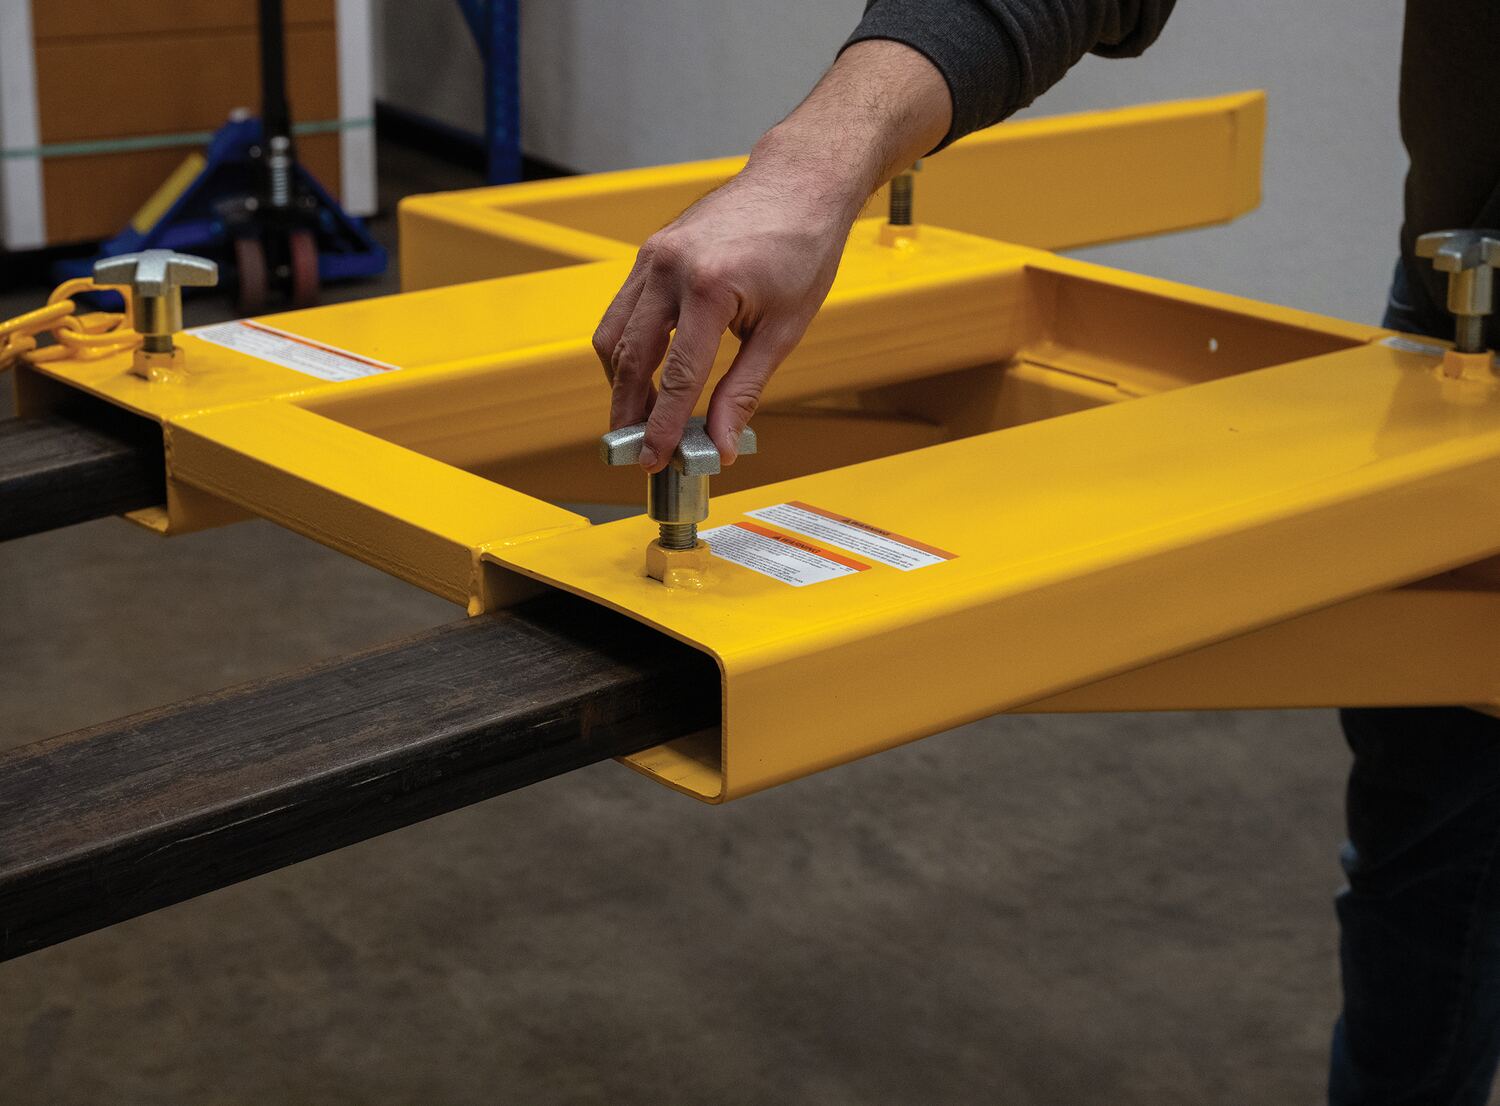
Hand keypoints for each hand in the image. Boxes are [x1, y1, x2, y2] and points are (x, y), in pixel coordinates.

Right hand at [593, 149, 857, 471]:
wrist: (799, 182)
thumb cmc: (802, 247)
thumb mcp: (784, 329)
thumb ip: (744, 390)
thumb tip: (720, 442)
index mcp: (710, 287)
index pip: (676, 377)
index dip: (662, 426)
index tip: (654, 460)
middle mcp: (670, 268)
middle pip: (629, 359)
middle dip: (628, 412)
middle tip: (636, 449)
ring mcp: (654, 256)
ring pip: (613, 335)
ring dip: (619, 382)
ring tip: (638, 417)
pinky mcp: (650, 251)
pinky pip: (622, 310)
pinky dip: (624, 347)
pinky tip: (643, 373)